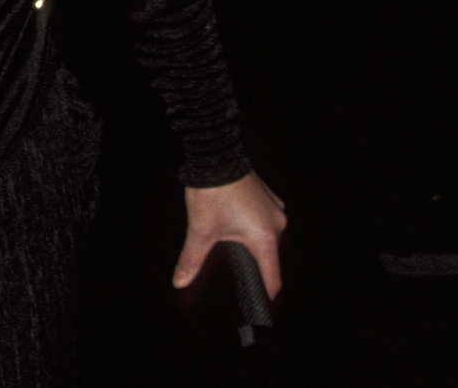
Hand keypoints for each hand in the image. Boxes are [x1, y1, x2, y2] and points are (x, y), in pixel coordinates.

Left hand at [175, 171, 285, 298]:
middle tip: (235, 265)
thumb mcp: (200, 230)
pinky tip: (235, 220)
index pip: (272, 276)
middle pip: (268, 255)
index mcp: (264, 238)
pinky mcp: (269, 196)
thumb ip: (192, 259)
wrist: (215, 155)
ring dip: (252, 240)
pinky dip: (253, 223)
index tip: (265, 302)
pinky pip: (265, 218)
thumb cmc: (211, 192)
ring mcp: (275, 208)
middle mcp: (277, 224)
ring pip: (267, 235)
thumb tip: (180, 282)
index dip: (267, 292)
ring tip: (232, 240)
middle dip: (253, 261)